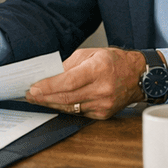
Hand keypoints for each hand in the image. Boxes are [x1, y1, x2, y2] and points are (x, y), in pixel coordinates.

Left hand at [24, 47, 146, 118]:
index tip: (33, 88)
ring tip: (38, 99)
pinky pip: (79, 112)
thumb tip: (50, 75)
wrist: (137, 76)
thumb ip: (69, 64)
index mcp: (98, 70)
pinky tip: (56, 102)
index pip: (69, 82)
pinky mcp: (103, 114)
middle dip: (44, 97)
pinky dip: (65, 107)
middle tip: (30, 95)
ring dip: (52, 103)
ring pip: (71, 107)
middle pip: (67, 97)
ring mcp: (103, 104)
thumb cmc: (114, 62)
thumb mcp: (91, 53)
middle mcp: (102, 89)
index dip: (49, 86)